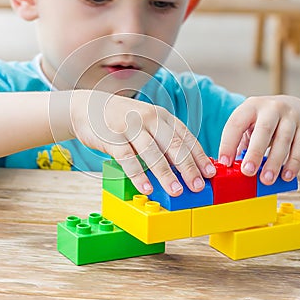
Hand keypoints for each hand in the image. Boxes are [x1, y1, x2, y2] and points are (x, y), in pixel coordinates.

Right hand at [68, 90, 215, 195]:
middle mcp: (149, 119)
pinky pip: (127, 159)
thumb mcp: (147, 122)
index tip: (210, 173)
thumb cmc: (123, 120)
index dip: (199, 156)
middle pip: (173, 145)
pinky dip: (138, 174)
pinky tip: (146, 188)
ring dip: (166, 174)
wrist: (89, 107)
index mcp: (161, 116)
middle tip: (198, 186)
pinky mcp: (112, 138)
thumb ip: (163, 139)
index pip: (186, 137)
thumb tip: (185, 166)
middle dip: (188, 167)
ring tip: (177, 191)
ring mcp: (130, 127)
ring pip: (152, 152)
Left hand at [219, 95, 299, 184]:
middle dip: (255, 153)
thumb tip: (229, 166)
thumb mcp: (248, 122)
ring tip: (266, 179)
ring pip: (284, 140)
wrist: (291, 105)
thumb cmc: (262, 120)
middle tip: (247, 171)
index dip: (228, 144)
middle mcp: (271, 109)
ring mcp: (290, 117)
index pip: (236, 124)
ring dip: (274, 162)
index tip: (224, 162)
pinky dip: (293, 163)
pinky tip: (285, 176)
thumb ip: (239, 140)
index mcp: (251, 106)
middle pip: (263, 130)